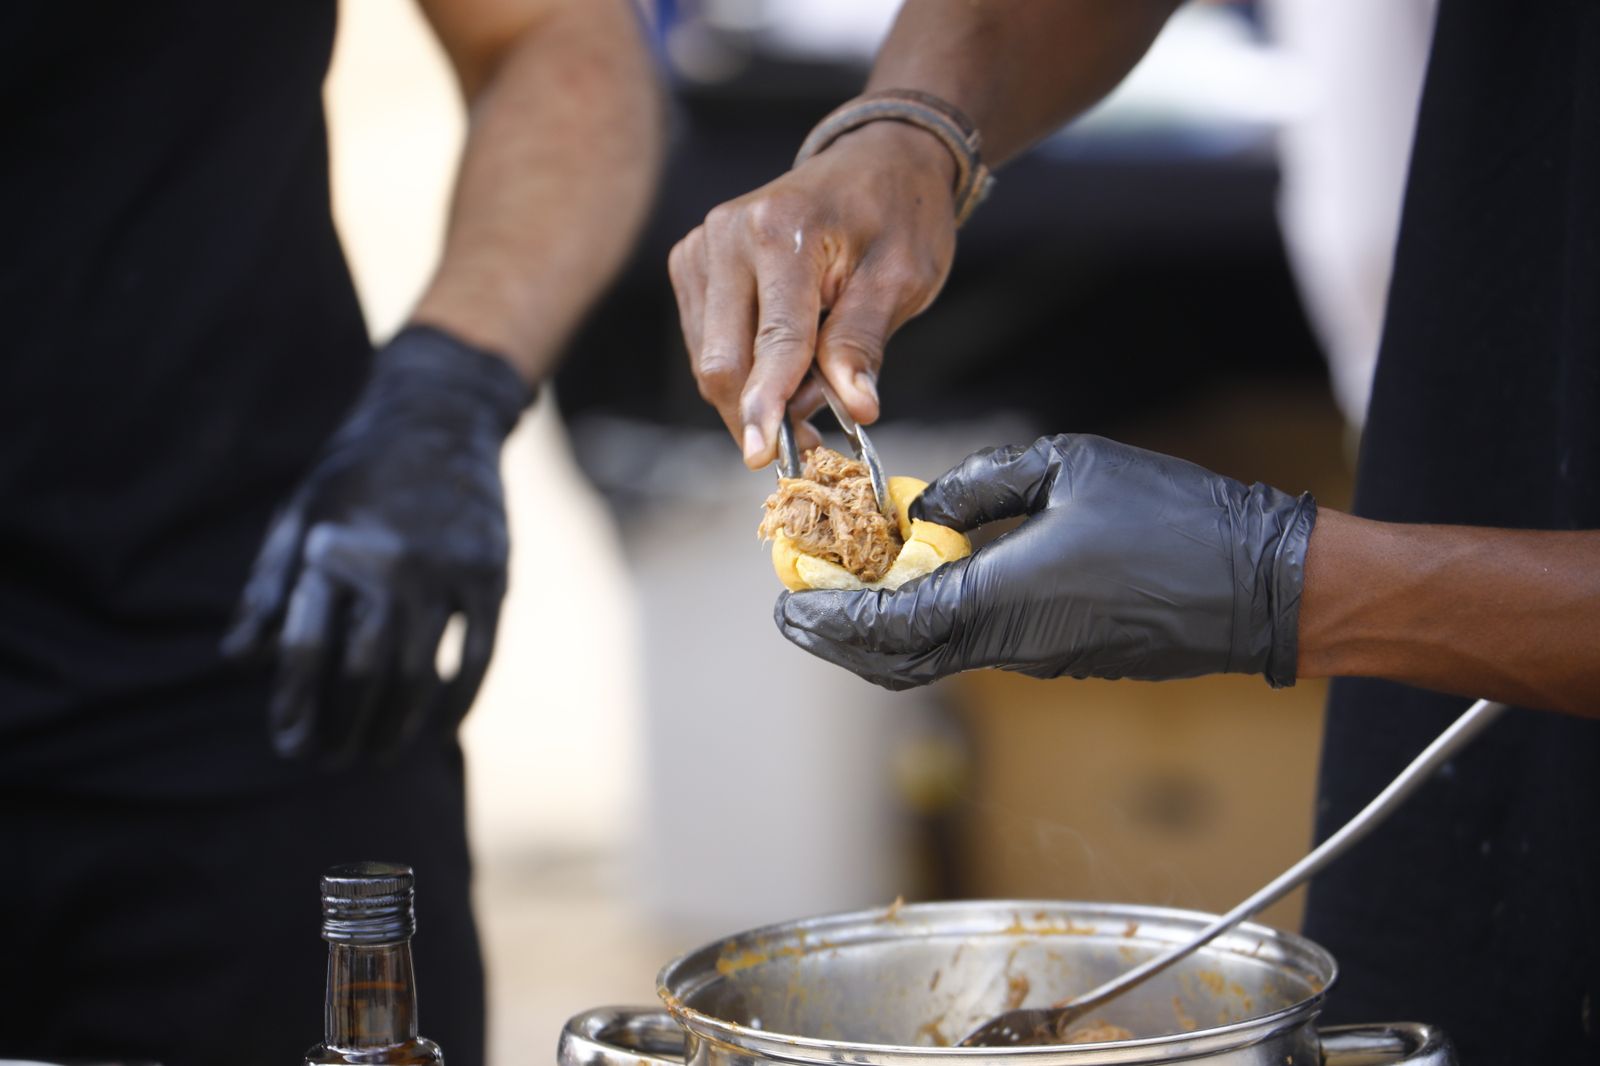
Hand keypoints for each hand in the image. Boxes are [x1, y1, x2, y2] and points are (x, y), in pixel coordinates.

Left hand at [223, 326, 531, 760]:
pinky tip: (441, 728)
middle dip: (342, 726)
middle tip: (329, 760)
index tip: (288, 741)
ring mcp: (446, 569)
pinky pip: (477, 653)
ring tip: (376, 756)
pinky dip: (459, 698)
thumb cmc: (356, 473)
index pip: (307, 649)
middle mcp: (389, 562)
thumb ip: (269, 588)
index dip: (296, 704)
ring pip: (418, 672)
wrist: (439, 416)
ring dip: (395, 726)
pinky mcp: (490, 573)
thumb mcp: (299, 515)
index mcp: (331, 548)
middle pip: (362, 672)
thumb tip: (240, 662)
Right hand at [668, 121, 958, 466]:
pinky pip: (706, 341)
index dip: (768, 405)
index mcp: (782, 230)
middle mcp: (727, 234)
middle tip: (809, 441)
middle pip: (723, 360)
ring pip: (709, 358)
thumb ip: (864, 344)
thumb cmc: (897, 215)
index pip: (772, 340)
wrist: (876, 160)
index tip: (763, 457)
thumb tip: (855, 409)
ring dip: (755, 391)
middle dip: (759, 412)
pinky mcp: (691, 261)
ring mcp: (701, 246)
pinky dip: (743, 367)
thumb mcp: (902, 279)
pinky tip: (784, 359)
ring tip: (813, 381)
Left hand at [775, 434, 1316, 690]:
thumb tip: (926, 510)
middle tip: (801, 602)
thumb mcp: (1067, 466)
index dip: (828, 621)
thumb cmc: (1171, 515)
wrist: (1260, 584)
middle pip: (895, 661)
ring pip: (931, 659)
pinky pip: (971, 649)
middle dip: (838, 635)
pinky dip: (927, 626)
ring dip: (880, 630)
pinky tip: (921, 582)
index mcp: (1001, 599)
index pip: (886, 629)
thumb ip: (981, 486)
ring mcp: (1036, 660)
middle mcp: (1009, 645)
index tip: (787, 604)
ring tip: (849, 586)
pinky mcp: (1060, 658)